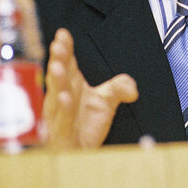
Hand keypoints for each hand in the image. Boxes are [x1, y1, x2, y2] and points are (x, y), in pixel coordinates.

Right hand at [43, 28, 138, 148]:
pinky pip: (61, 121)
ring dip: (57, 81)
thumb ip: (119, 88)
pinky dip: (63, 110)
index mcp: (71, 85)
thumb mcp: (106, 101)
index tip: (63, 34)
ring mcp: (58, 116)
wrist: (81, 153)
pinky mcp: (61, 135)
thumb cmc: (85, 124)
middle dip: (58, 60)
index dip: (65, 49)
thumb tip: (132, 87)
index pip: (67, 64)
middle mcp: (61, 98)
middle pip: (59, 76)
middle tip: (58, 45)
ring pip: (56, 96)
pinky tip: (66, 98)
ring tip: (58, 66)